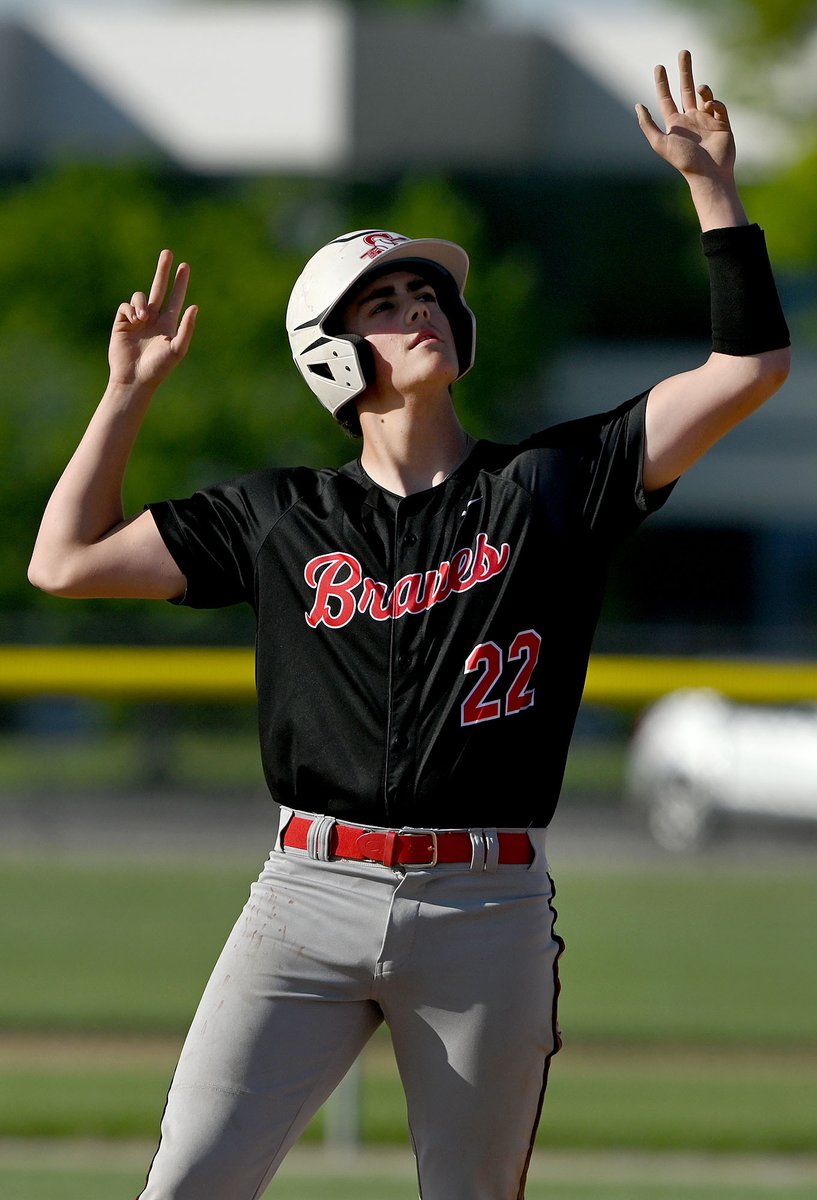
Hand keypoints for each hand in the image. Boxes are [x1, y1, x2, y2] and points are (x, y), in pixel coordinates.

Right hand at [108, 249, 197, 387]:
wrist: (134, 378)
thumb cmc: (158, 368)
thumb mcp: (177, 349)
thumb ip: (186, 328)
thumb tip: (194, 306)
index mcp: (169, 324)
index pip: (176, 298)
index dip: (180, 283)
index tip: (184, 266)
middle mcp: (154, 319)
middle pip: (159, 288)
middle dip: (163, 271)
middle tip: (168, 252)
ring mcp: (137, 320)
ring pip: (140, 297)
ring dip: (142, 302)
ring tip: (144, 317)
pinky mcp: (122, 322)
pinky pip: (126, 305)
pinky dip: (131, 308)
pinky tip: (134, 320)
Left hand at [636, 49, 735, 183]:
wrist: (708, 173)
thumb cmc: (683, 160)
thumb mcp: (660, 143)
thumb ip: (647, 125)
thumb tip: (637, 105)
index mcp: (675, 123)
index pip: (666, 98)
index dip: (662, 83)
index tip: (659, 66)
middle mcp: (690, 119)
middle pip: (686, 89)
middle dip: (685, 70)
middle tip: (684, 51)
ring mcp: (707, 120)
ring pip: (704, 95)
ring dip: (702, 88)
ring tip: (700, 90)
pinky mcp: (722, 124)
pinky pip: (719, 105)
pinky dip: (715, 102)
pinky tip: (711, 107)